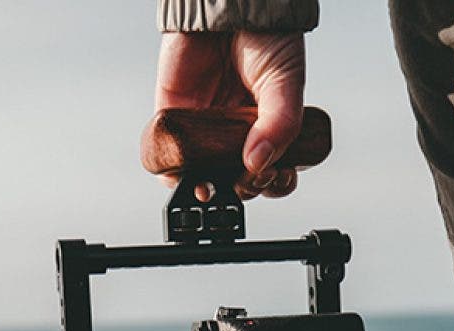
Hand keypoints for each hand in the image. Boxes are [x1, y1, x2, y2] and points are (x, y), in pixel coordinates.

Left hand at [152, 31, 305, 200]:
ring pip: (202, 175)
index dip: (272, 182)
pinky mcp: (177, 117)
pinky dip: (171, 170)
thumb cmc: (265, 37)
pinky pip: (168, 153)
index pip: (273, 170)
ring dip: (204, 189)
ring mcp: (208, 128)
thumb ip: (279, 124)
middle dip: (240, 189)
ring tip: (208, 187)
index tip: (270, 178)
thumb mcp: (285, 82)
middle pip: (237, 180)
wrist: (229, 5)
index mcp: (270, 128)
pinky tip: (182, 172)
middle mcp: (239, 133)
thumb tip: (258, 162)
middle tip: (241, 180)